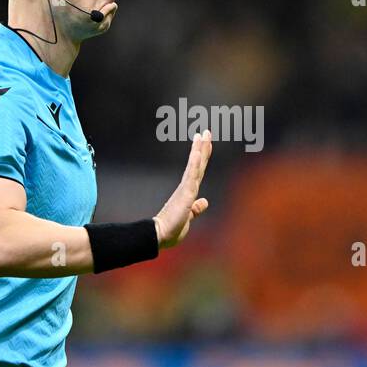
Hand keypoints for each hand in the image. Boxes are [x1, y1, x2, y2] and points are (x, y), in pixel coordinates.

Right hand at [153, 130, 212, 249]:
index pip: (197, 171)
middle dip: (202, 147)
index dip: (202, 157)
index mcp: (188, 193)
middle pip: (197, 164)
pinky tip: (198, 151)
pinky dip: (195, 162)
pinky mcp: (185, 193)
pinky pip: (191, 174)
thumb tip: (205, 201)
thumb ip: (196, 209)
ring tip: (203, 134)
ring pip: (195, 165)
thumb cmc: (172, 230)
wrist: (160, 235)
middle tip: (206, 131)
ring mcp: (186, 189)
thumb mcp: (188, 217)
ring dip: (199, 149)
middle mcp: (187, 187)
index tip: (205, 144)